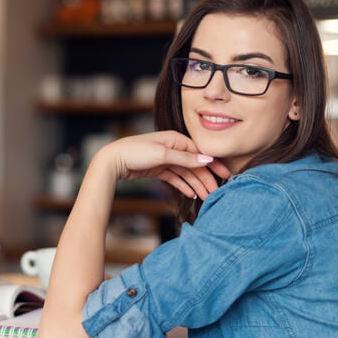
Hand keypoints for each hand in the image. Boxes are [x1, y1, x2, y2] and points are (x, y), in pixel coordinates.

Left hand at [100, 131, 230, 199]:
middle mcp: (172, 148)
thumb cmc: (135, 152)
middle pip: (194, 164)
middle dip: (206, 178)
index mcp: (175, 139)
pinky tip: (191, 194)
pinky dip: (183, 186)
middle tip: (216, 192)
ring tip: (206, 197)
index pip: (199, 153)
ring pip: (185, 173)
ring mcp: (165, 159)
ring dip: (196, 184)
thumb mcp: (162, 154)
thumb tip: (207, 159)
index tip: (225, 176)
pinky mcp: (158, 169)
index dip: (213, 165)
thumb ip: (185, 159)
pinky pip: (175, 178)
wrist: (113, 161)